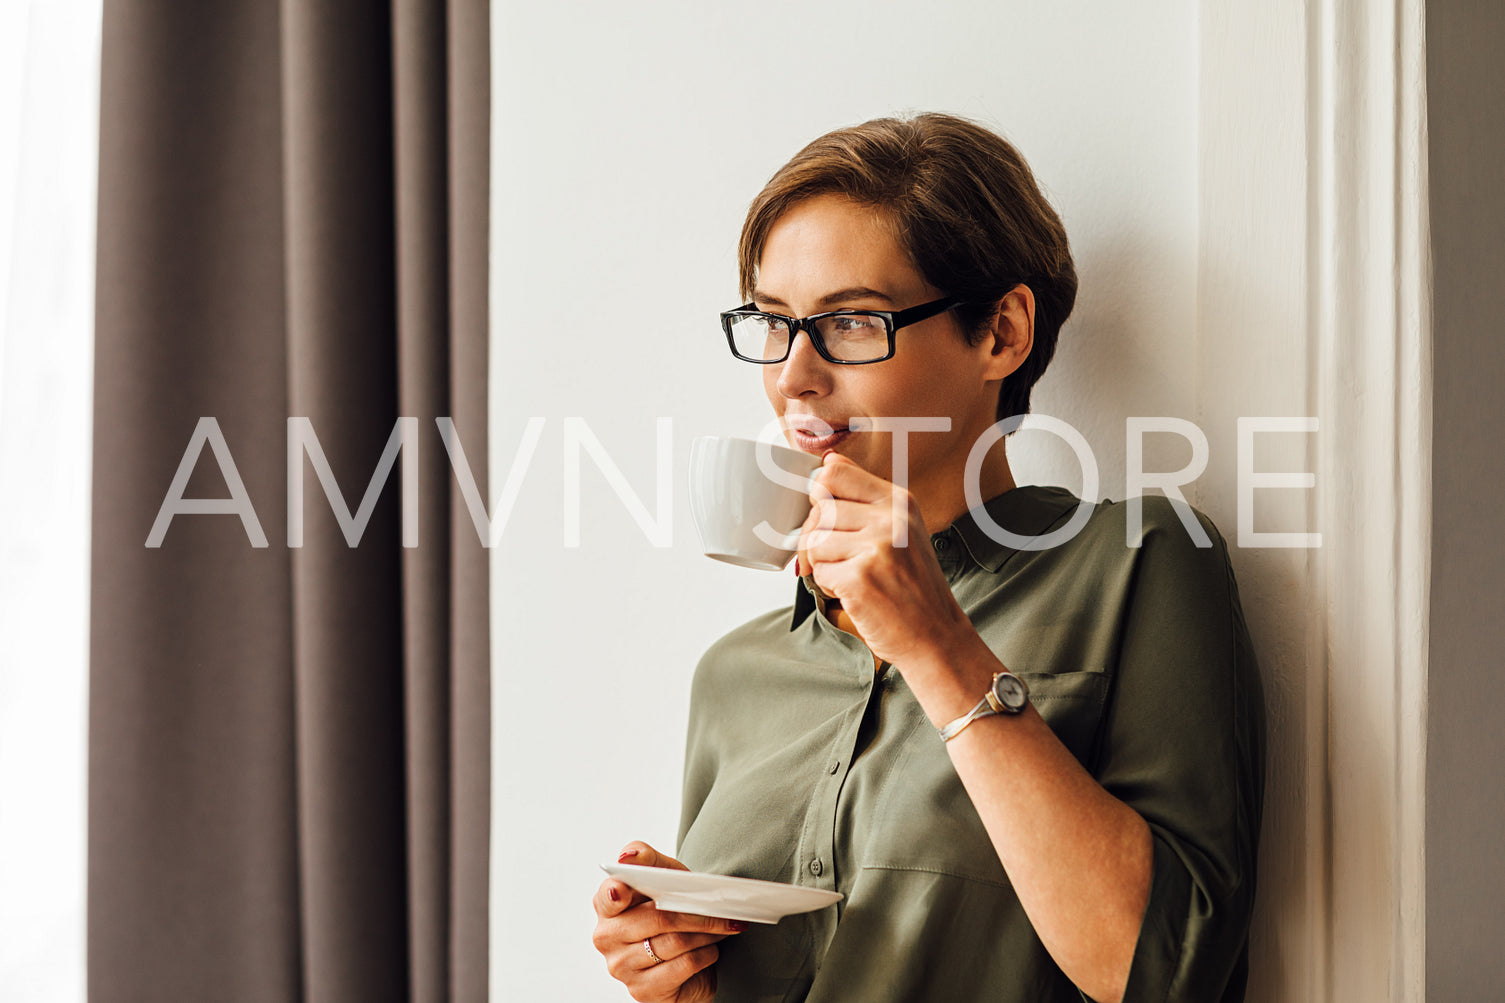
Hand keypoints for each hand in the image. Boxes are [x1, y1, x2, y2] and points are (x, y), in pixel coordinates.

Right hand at [592, 841, 745, 1001]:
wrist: (688, 960)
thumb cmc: (672, 912)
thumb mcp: (666, 878)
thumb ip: (648, 860)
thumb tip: (629, 855)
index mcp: (607, 904)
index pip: (608, 895)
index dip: (615, 892)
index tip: (623, 890)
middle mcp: (606, 937)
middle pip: (657, 919)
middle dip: (697, 913)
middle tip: (724, 910)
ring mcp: (621, 967)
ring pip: (674, 943)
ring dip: (706, 934)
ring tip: (721, 928)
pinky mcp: (642, 990)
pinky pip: (683, 966)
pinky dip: (705, 955)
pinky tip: (710, 950)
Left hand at [795, 453, 971, 667]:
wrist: (935, 635)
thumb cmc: (912, 585)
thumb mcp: (901, 530)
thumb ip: (864, 497)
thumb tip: (826, 463)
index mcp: (898, 501)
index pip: (833, 473)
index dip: (820, 497)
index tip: (831, 518)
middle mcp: (890, 519)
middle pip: (818, 510)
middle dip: (819, 538)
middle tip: (843, 559)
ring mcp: (876, 548)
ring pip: (814, 541)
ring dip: (823, 565)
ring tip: (853, 577)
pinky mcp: (859, 578)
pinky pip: (817, 572)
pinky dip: (828, 586)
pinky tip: (855, 593)